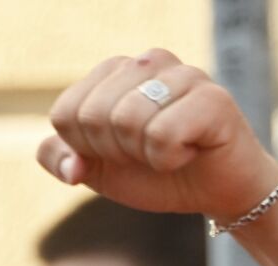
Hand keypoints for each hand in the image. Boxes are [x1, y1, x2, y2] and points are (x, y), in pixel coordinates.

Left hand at [37, 48, 277, 222]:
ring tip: (172, 151)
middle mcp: (148, 61)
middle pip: (92, 117)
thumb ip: (60, 158)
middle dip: (116, 153)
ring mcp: (183, 74)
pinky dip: (172, 159)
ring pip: (126, 122)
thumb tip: (71, 167)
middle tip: (150, 154)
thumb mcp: (99, 169)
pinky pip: (163, 135)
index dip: (89, 150)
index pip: (66, 113)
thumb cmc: (160, 173)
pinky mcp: (212, 98)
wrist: (218, 193)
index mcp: (115, 70)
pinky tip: (192, 152)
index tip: (122, 153)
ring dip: (146, 156)